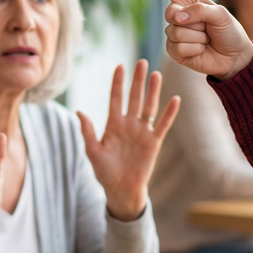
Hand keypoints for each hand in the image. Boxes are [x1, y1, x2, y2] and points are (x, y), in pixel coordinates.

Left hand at [77, 60, 179, 220]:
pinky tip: (174, 99)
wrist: (121, 190)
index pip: (116, 99)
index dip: (118, 83)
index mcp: (113, 124)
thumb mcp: (93, 151)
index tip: (120, 66)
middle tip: (141, 62)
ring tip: (156, 74)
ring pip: (149, 107)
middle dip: (137, 81)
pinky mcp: (154, 142)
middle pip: (134, 98)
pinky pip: (162, 125)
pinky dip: (169, 113)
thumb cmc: (105, 172)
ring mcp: (142, 132)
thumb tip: (78, 111)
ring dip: (152, 91)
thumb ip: (87, 131)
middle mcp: (129, 124)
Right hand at [120, 0, 252, 79]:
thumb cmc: (229, 31)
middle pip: (170, 14)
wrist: (234, 57)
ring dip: (196, 38)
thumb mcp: (221, 14)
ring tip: (206, 40)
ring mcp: (174, 34)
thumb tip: (176, 18)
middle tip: (207, 28)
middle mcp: (177, 15)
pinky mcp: (174, 51)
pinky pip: (177, 48)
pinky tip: (201, 50)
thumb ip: (200, 11)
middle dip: (192, 22)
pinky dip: (194, 50)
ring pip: (175, 33)